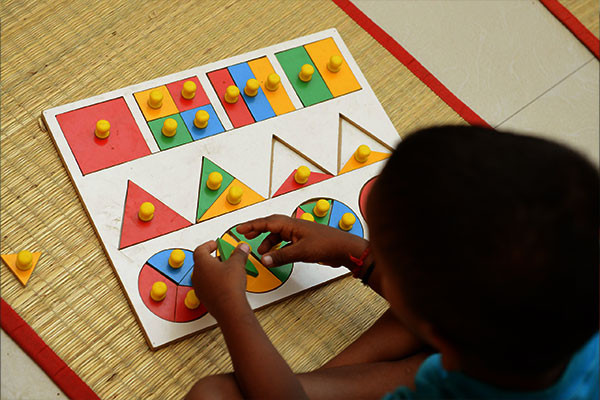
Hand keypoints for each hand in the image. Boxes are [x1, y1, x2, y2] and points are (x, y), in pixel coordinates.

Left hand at [192, 240, 250, 320]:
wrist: (229, 308)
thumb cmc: (228, 286)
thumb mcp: (237, 264)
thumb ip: (239, 253)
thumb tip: (242, 247)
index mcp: (202, 263)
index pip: (201, 249)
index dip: (209, 245)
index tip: (215, 244)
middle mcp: (197, 275)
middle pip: (203, 262)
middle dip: (214, 258)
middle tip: (225, 256)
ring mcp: (200, 288)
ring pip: (205, 275)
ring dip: (215, 271)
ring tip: (229, 270)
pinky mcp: (205, 298)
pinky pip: (208, 286)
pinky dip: (216, 282)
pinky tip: (227, 283)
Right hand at [236, 214, 368, 267]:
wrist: (345, 249)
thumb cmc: (327, 245)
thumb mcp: (301, 252)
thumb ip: (281, 256)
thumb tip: (264, 260)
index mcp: (291, 224)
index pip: (267, 222)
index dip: (252, 225)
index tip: (239, 228)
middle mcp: (294, 227)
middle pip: (271, 226)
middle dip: (257, 230)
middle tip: (244, 235)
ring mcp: (299, 234)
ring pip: (278, 236)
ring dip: (268, 242)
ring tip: (261, 252)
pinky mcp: (304, 243)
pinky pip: (286, 243)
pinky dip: (278, 248)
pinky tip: (276, 256)